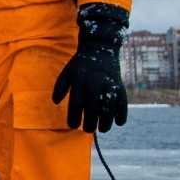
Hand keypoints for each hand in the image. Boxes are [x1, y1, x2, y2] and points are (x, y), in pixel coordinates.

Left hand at [53, 3, 129, 132]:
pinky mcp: (120, 84)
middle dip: (90, 122)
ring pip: (109, 106)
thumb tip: (56, 103)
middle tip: (87, 130)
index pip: (76, 103)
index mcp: (80, 80)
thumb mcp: (67, 72)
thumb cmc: (80, 65)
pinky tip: (119, 123)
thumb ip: (60, 87)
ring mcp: (109, 83)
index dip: (74, 116)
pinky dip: (122, 113)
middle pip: (93, 107)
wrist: (100, 49)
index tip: (73, 126)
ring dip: (107, 120)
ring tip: (103, 129)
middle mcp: (95, 82)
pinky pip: (123, 101)